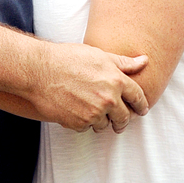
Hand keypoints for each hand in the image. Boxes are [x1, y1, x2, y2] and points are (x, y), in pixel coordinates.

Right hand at [33, 44, 147, 132]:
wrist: (39, 71)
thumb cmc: (67, 58)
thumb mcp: (98, 55)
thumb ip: (123, 62)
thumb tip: (144, 60)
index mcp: (116, 80)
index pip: (137, 97)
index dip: (141, 104)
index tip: (141, 109)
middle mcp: (108, 99)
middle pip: (124, 117)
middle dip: (123, 120)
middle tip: (120, 121)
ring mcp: (94, 113)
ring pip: (105, 124)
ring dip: (101, 120)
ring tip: (91, 111)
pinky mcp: (79, 123)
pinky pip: (86, 127)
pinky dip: (83, 121)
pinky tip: (75, 110)